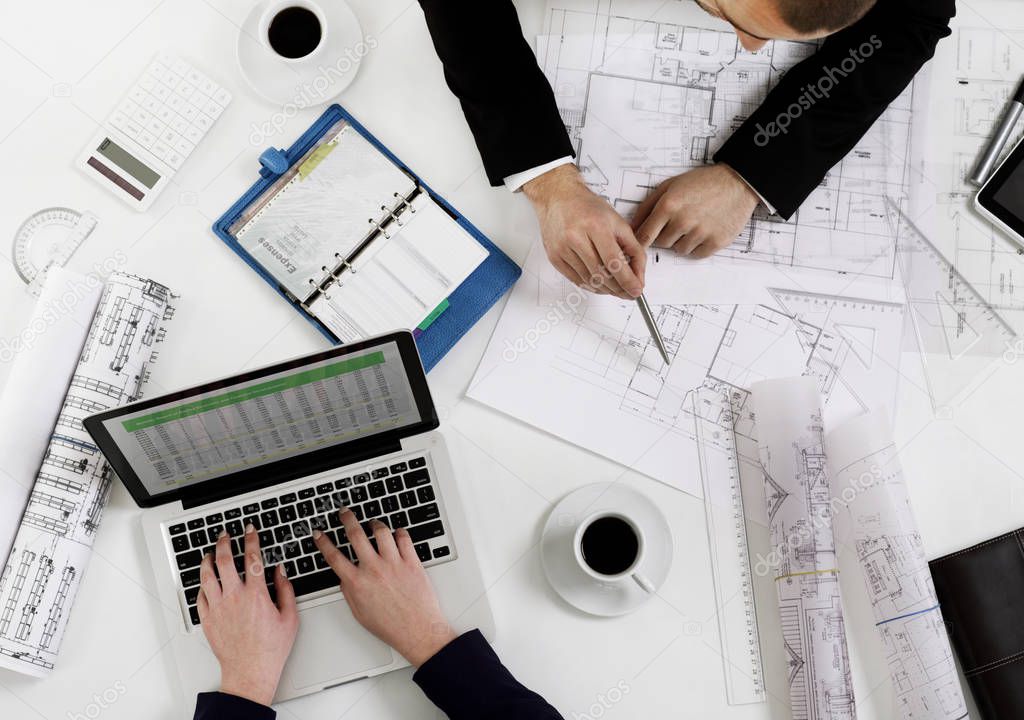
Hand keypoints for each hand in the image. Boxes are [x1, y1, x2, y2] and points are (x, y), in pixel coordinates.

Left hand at [198, 526, 298, 705]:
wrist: (250, 671)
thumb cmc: (270, 648)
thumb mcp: (290, 617)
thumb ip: (285, 590)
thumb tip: (280, 571)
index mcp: (256, 595)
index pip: (252, 558)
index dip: (251, 540)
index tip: (250, 531)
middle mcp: (234, 598)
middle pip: (224, 560)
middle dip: (224, 543)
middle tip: (225, 536)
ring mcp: (218, 608)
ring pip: (207, 576)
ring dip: (207, 560)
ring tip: (210, 553)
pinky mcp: (208, 620)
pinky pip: (201, 596)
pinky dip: (202, 585)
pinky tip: (205, 581)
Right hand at [313, 512, 455, 666]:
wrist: (417, 631)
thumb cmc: (391, 626)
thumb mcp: (360, 613)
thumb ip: (349, 593)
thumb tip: (344, 578)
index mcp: (358, 583)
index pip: (334, 556)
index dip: (323, 542)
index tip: (319, 533)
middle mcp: (374, 569)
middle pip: (356, 535)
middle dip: (347, 519)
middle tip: (344, 512)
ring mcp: (393, 563)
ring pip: (381, 531)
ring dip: (375, 523)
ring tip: (373, 523)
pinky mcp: (412, 562)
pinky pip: (404, 538)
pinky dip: (399, 532)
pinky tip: (397, 533)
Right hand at [523, 164, 644, 298]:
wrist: (558, 197)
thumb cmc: (587, 207)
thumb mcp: (617, 222)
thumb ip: (633, 248)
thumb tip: (639, 275)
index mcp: (595, 226)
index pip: (614, 262)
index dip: (627, 280)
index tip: (636, 290)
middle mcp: (576, 237)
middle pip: (601, 275)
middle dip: (619, 289)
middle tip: (628, 292)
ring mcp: (563, 249)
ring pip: (588, 280)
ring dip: (606, 289)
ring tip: (616, 288)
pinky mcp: (554, 257)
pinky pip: (576, 280)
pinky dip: (591, 286)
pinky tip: (600, 284)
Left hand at [633, 164, 759, 257]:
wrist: (737, 183)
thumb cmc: (703, 182)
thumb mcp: (670, 185)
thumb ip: (648, 206)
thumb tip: (633, 226)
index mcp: (668, 206)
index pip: (645, 235)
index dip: (642, 240)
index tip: (641, 243)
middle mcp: (683, 221)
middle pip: (661, 244)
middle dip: (665, 235)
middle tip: (677, 223)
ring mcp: (700, 233)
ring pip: (679, 250)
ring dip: (682, 241)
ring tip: (693, 224)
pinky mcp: (715, 242)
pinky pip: (696, 255)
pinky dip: (697, 246)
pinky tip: (703, 231)